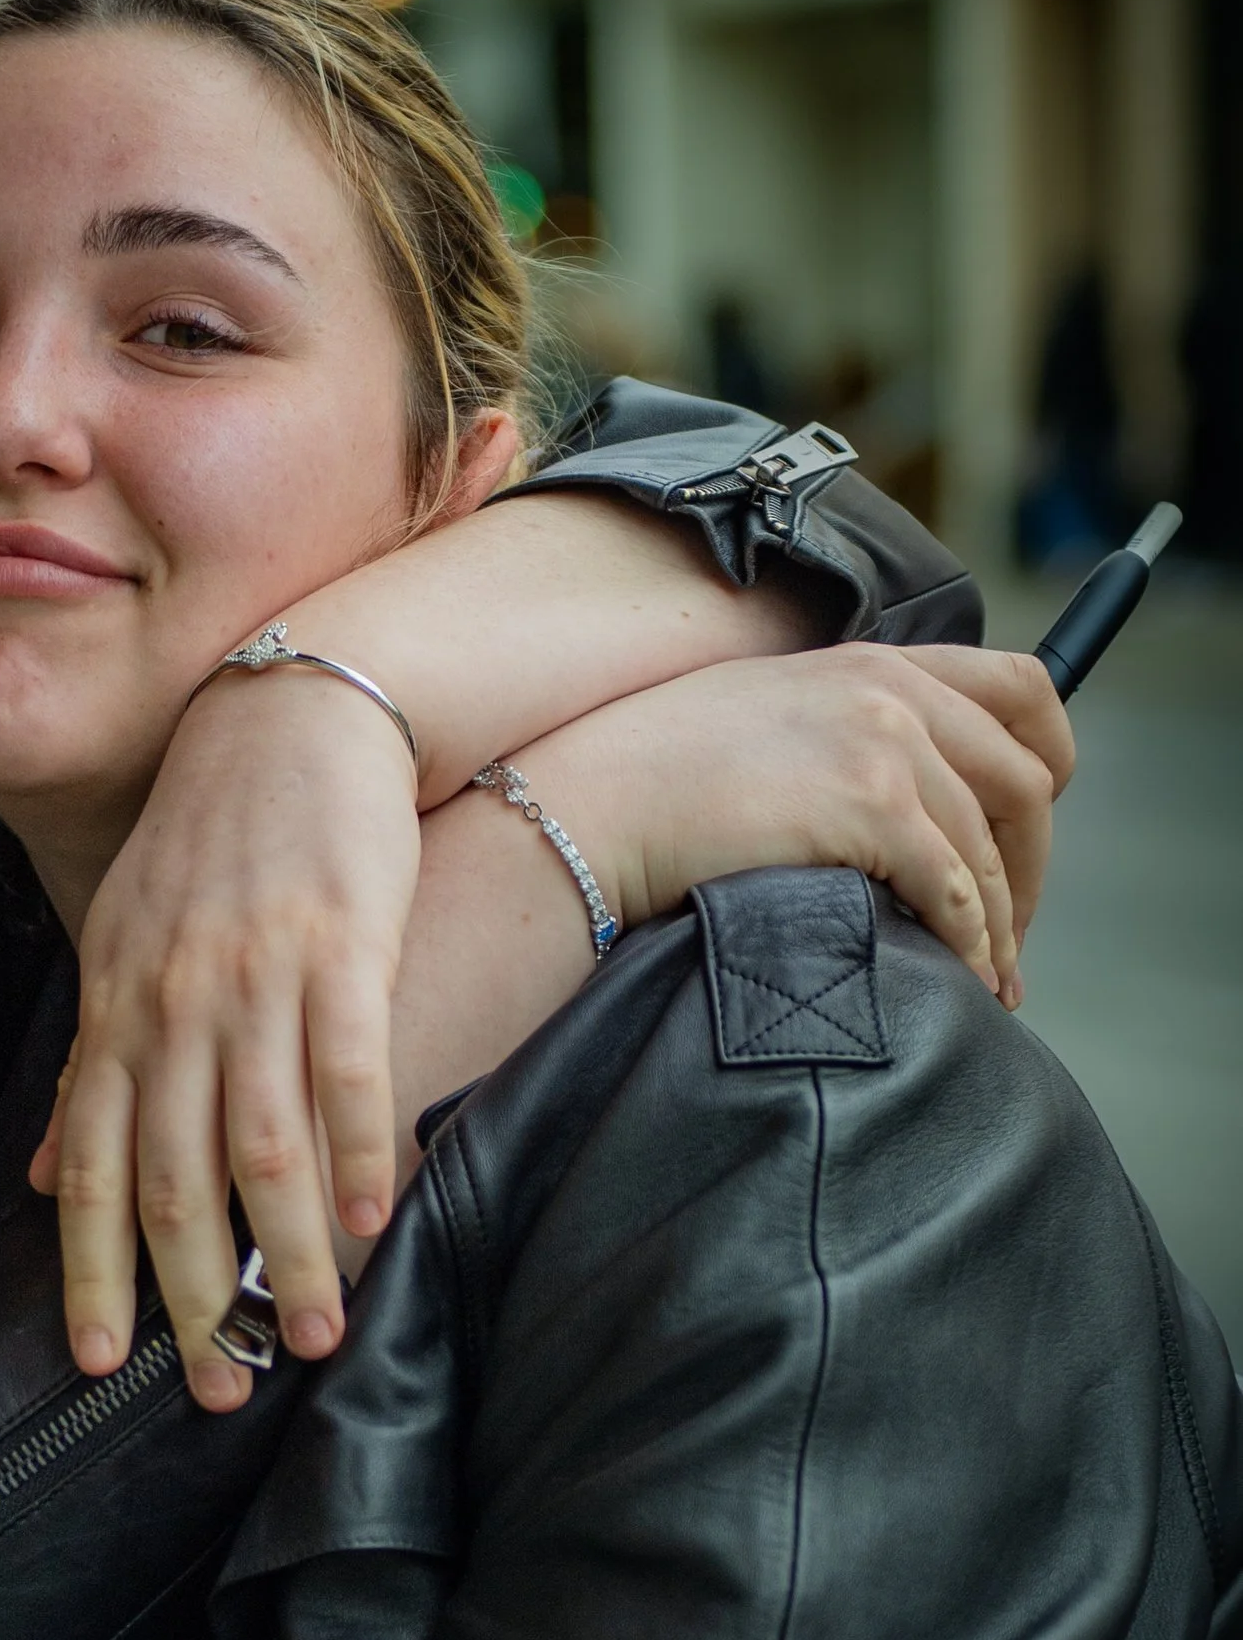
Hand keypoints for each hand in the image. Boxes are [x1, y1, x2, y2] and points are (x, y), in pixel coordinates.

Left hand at [31, 662, 420, 1408]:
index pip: (93, 1171)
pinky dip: (360, 1156)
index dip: (93, 1273)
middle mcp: (173, 1007)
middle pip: (176, 1182)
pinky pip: (349, 1074)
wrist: (289, 718)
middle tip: (221, 1391)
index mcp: (115, 1013)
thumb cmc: (205, 844)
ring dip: (289, 1258)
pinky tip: (376, 1221)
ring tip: (312, 1337)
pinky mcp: (341, 951)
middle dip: (195, 1299)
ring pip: (264, 1149)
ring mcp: (256, 980)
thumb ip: (90, 1069)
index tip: (101, 1363)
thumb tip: (46, 1179)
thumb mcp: (119, 947)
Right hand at [522, 644, 1071, 999]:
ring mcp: (884, 743)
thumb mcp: (765, 715)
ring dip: (1000, 924)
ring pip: (992, 848)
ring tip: (990, 977)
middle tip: (1010, 929)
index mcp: (874, 662)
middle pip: (1025, 778)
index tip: (1033, 829)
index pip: (1022, 686)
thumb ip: (841, 729)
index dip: (1051, 761)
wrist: (589, 803)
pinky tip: (958, 974)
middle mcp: (892, 690)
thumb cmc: (652, 776)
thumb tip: (895, 799)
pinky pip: (954, 888)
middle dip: (1031, 866)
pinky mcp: (869, 806)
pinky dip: (968, 941)